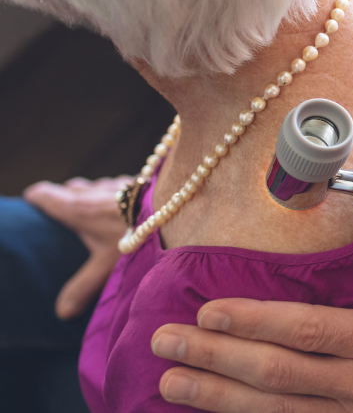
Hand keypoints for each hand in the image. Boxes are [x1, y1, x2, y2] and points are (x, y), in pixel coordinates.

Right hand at [23, 176, 130, 319]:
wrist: (179, 206)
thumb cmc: (139, 235)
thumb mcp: (106, 266)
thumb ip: (83, 287)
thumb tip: (62, 312)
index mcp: (79, 208)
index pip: (46, 195)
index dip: (39, 198)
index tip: (33, 202)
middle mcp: (95, 191)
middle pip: (72, 189)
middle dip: (66, 196)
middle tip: (63, 208)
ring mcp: (118, 183)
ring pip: (98, 185)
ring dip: (94, 193)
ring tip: (95, 207)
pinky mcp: (141, 180)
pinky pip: (122, 185)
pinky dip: (118, 193)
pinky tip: (128, 205)